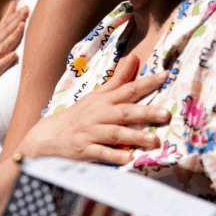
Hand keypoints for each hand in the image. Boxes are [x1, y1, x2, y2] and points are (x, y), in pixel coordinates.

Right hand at [0, 1, 28, 102]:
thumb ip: (3, 28)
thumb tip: (13, 6)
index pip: (4, 26)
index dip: (14, 15)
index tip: (25, 5)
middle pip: (5, 33)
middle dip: (16, 20)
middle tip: (27, 9)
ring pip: (3, 47)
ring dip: (12, 36)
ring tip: (22, 26)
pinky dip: (6, 61)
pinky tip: (14, 55)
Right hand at [17, 69, 170, 164]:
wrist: (49, 137)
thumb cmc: (79, 116)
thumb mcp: (97, 96)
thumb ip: (118, 80)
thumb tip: (134, 57)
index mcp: (103, 101)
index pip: (127, 89)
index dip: (146, 82)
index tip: (165, 76)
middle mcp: (98, 115)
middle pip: (123, 112)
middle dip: (144, 112)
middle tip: (165, 114)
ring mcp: (90, 133)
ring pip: (114, 133)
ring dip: (134, 137)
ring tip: (154, 141)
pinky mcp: (84, 150)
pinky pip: (100, 153)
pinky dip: (114, 156)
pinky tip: (128, 159)